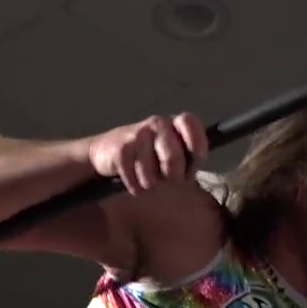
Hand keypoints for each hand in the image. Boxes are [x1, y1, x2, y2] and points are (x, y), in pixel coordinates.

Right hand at [87, 113, 208, 194]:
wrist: (108, 150)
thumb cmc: (150, 155)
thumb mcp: (173, 153)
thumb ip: (189, 157)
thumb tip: (198, 163)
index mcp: (175, 123)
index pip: (189, 121)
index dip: (196, 142)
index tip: (197, 159)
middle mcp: (157, 123)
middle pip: (173, 156)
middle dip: (173, 175)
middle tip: (168, 179)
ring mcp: (138, 134)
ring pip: (151, 171)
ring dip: (151, 183)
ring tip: (149, 181)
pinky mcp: (120, 148)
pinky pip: (133, 176)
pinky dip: (135, 186)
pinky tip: (135, 183)